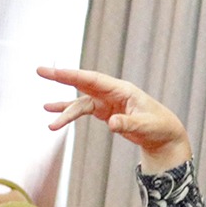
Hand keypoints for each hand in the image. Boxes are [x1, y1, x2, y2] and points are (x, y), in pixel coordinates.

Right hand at [40, 66, 191, 171]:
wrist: (164, 135)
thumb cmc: (159, 127)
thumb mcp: (145, 127)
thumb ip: (128, 124)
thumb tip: (111, 123)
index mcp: (123, 90)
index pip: (94, 79)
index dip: (73, 75)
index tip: (55, 72)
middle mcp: (112, 92)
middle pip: (83, 82)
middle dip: (62, 77)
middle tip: (40, 71)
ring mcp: (107, 101)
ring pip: (81, 102)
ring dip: (64, 108)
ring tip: (46, 110)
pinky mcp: (105, 111)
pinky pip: (83, 110)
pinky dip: (70, 113)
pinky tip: (54, 118)